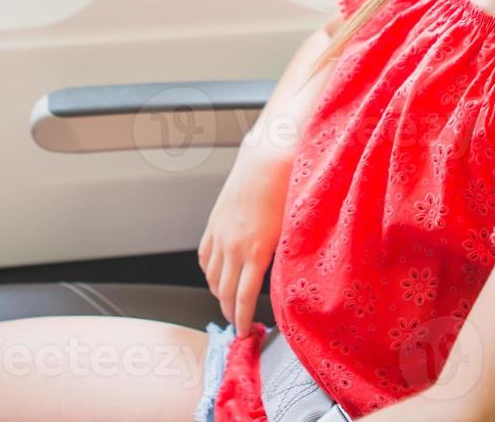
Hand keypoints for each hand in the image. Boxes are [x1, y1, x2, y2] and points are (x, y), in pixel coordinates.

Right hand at [197, 147, 292, 332]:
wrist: (266, 161)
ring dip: (217, 293)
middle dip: (228, 312)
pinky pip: (204, 255)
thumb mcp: (290, 232)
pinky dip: (208, 271)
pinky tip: (215, 276)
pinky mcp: (213, 223)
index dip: (240, 319)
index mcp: (255, 251)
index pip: (242, 297)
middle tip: (235, 324)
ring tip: (226, 304)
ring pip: (210, 275)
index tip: (242, 333)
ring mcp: (220, 234)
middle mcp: (232, 246)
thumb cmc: (285, 192)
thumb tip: (280, 284)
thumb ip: (281, 260)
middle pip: (223, 291)